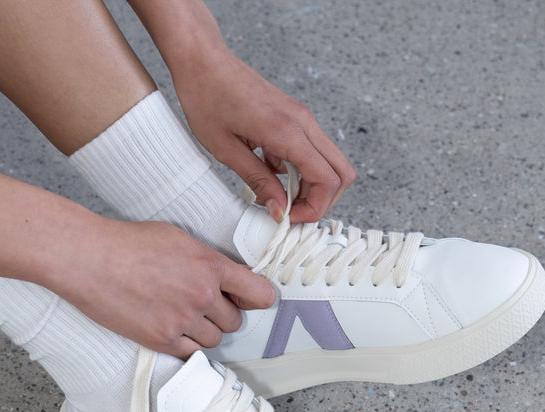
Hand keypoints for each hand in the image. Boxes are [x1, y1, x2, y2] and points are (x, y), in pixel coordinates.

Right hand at [58, 218, 274, 357]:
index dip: (258, 298)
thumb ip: (207, 260)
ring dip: (203, 332)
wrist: (88, 259)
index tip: (254, 300)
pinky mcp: (161, 340)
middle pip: (234, 322)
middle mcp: (202, 295)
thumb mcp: (178, 238)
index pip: (259, 293)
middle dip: (222, 315)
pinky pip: (189, 353)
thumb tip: (226, 277)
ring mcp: (182, 320)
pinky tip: (171, 330)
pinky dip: (184, 345)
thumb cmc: (127, 243)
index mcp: (210, 266)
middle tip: (202, 306)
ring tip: (180, 316)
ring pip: (213, 340)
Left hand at [172, 45, 355, 223]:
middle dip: (322, 200)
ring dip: (312, 186)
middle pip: (341, 173)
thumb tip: (280, 210)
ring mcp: (302, 118)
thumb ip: (258, 181)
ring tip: (278, 195)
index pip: (327, 180)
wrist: (203, 60)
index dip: (315, 208)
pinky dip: (301, 169)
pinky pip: (313, 150)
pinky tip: (270, 172)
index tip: (289, 218)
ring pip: (330, 162)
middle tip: (291, 212)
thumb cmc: (207, 98)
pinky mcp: (295, 117)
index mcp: (288, 132)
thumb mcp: (226, 150)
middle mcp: (303, 123)